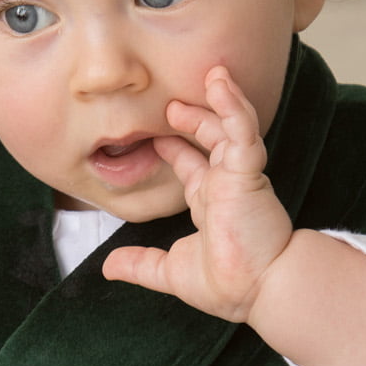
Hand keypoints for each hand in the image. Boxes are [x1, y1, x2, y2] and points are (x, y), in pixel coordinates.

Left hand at [102, 67, 292, 322]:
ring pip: (230, 126)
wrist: (258, 291)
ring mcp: (238, 176)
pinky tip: (221, 84)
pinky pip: (242, 131)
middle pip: (211, 139)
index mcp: (211, 204)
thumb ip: (140, 264)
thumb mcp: (169, 271)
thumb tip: (107, 266)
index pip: (193, 166)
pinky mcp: (248, 172)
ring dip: (219, 100)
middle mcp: (225, 186)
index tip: (157, 136)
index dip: (175, 149)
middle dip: (194, 118)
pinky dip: (233, 105)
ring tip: (210, 75)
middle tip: (171, 104)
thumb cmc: (227, 285)